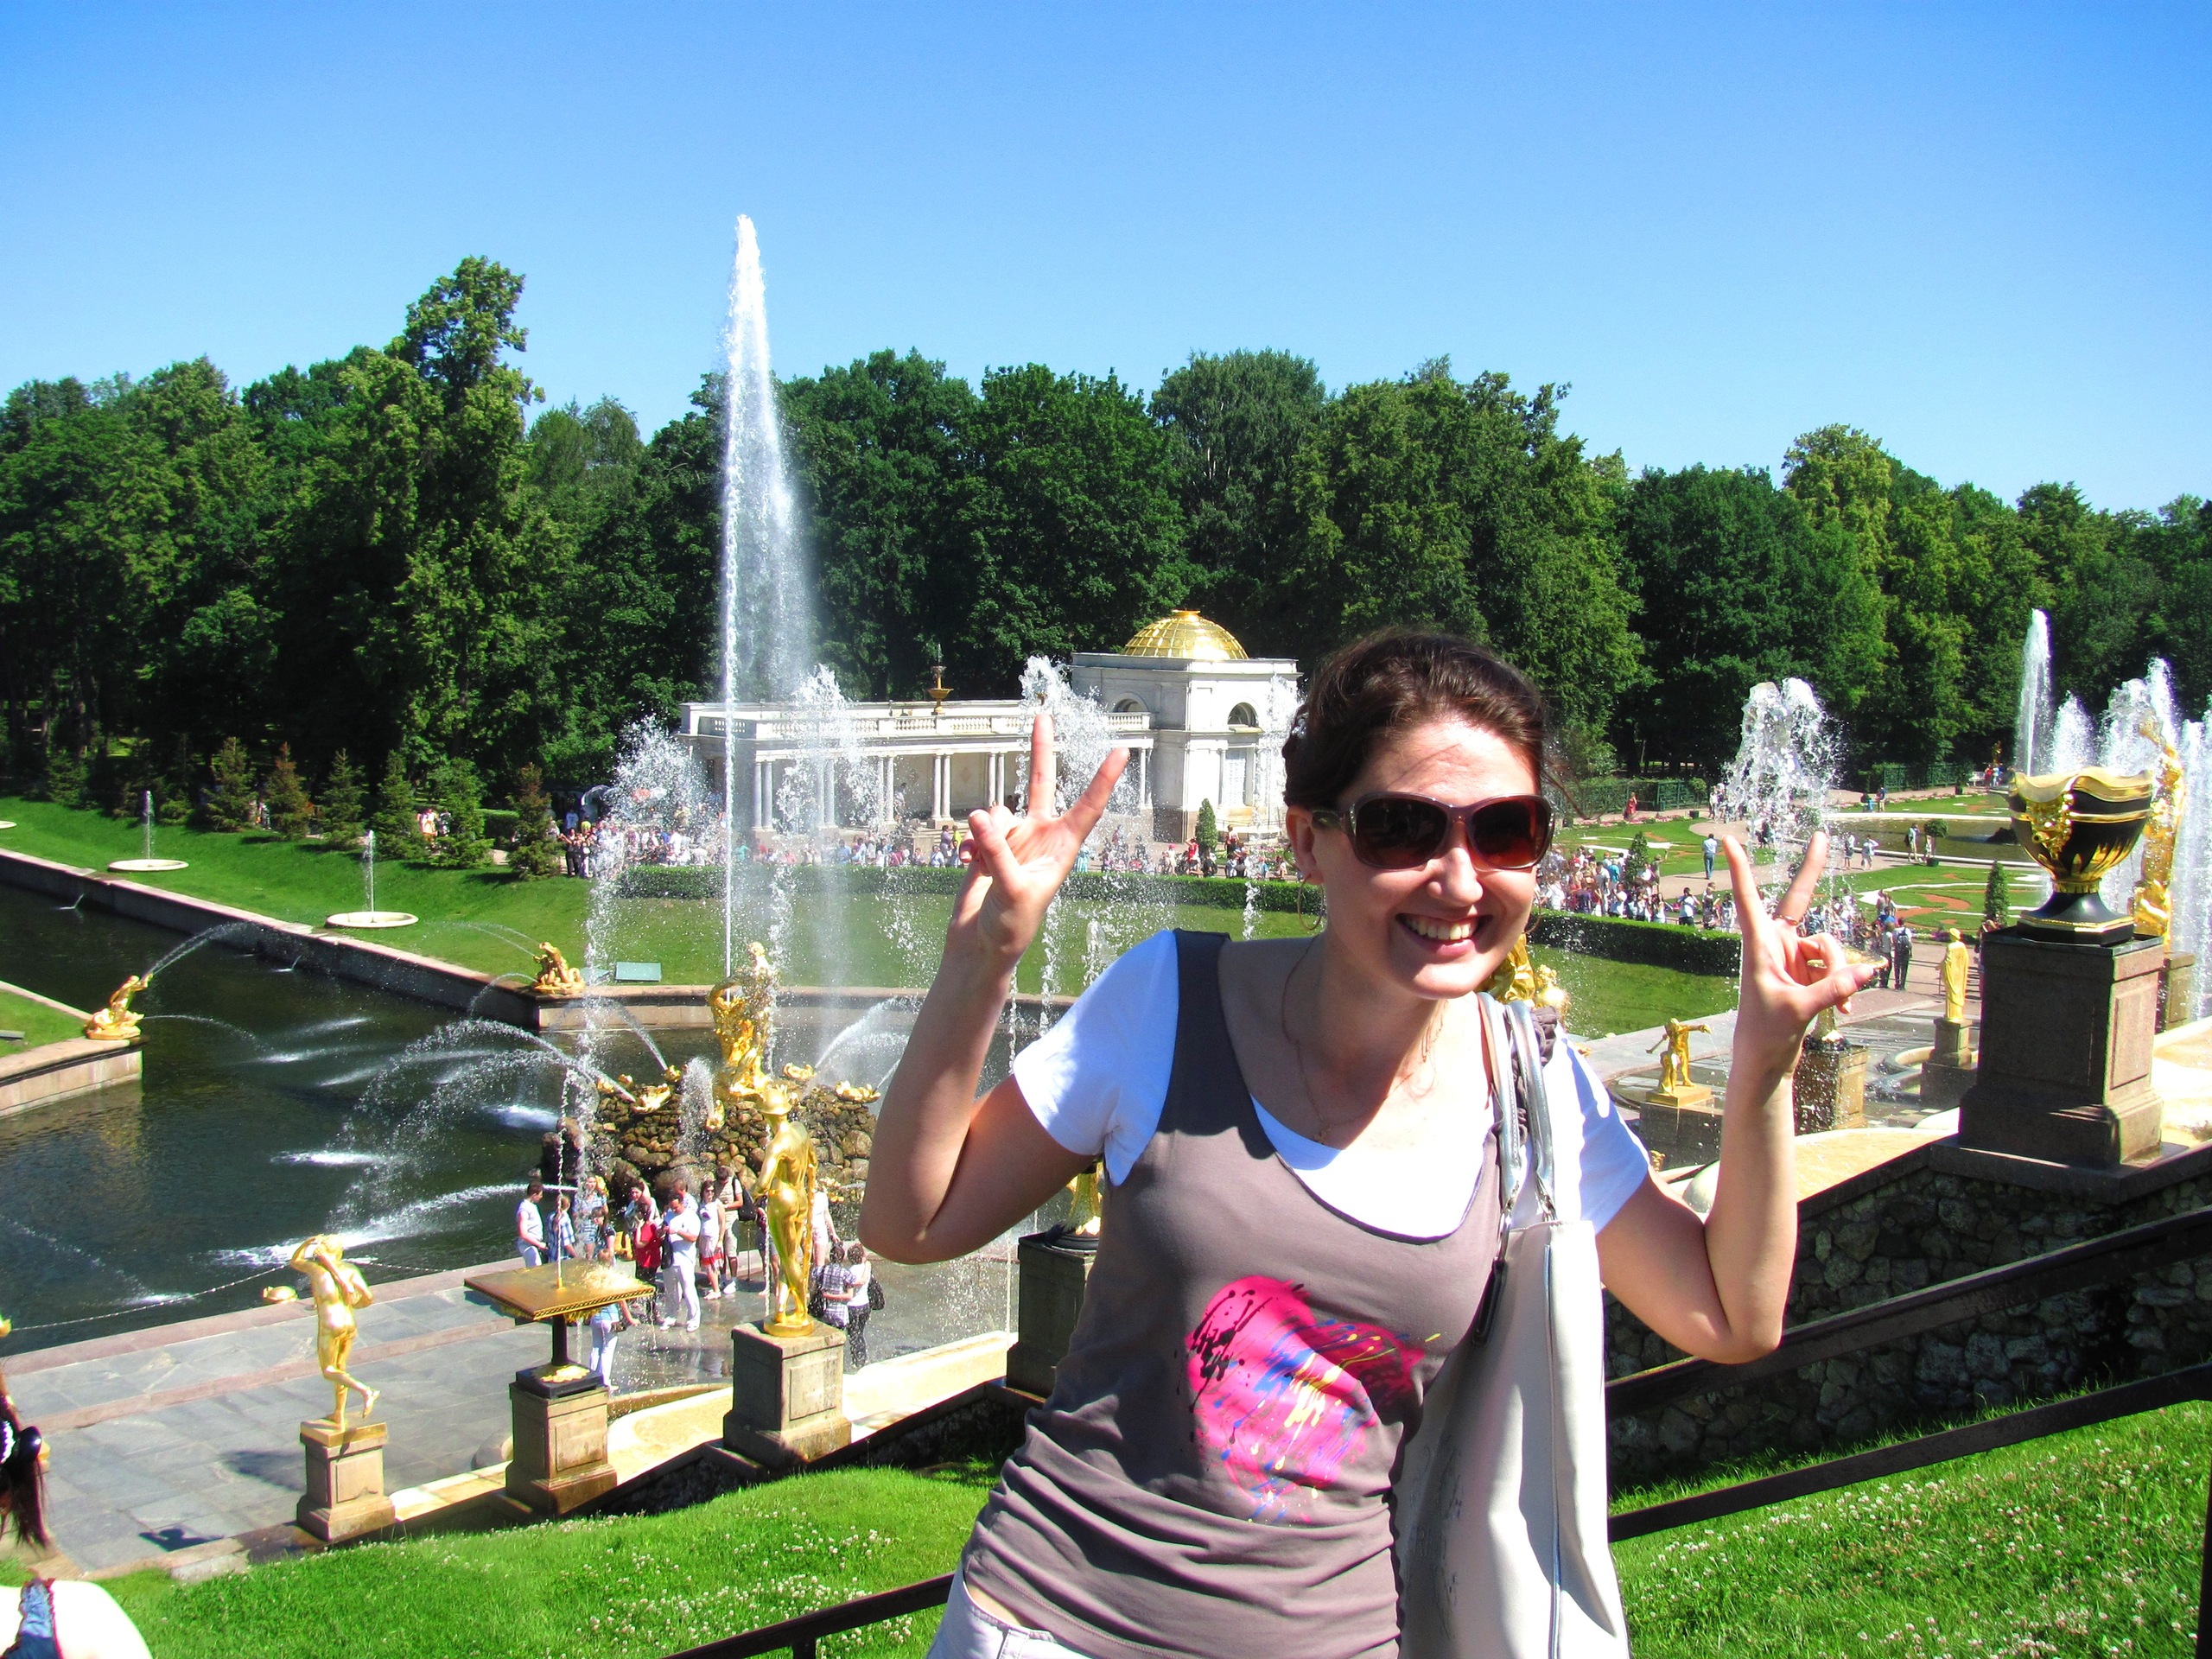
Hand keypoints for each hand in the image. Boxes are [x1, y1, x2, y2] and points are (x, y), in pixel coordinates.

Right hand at [950, 713, 1127, 969]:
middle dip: (1040, 749)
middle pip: (1040, 783)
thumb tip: (981, 813)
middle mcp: (1041, 836)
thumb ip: (997, 852)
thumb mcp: (1011, 890)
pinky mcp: (989, 845)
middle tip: (1043, 715)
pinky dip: (970, 841)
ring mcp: (1014, 838)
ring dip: (985, 830)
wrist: (981, 945)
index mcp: (1062, 848)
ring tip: (981, 863)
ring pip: (996, 811)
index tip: (1122, 751)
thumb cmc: (1011, 927)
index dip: (1104, 779)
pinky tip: (967, 860)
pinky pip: (977, 826)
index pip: (1088, 807)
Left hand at [1721, 830, 1881, 1078]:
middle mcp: (1775, 944)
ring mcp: (1793, 956)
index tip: (1728, 840)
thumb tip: (1867, 970)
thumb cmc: (1767, 1035)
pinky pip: (1837, 966)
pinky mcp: (1809, 972)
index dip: (1741, 870)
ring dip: (1838, 973)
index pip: (1749, 900)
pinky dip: (1844, 986)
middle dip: (1813, 870)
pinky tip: (1846, 1010)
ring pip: (1829, 945)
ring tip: (1836, 1003)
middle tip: (1823, 835)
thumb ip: (1833, 989)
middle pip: (1801, 903)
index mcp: (1758, 946)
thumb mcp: (1800, 1011)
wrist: (1766, 1062)